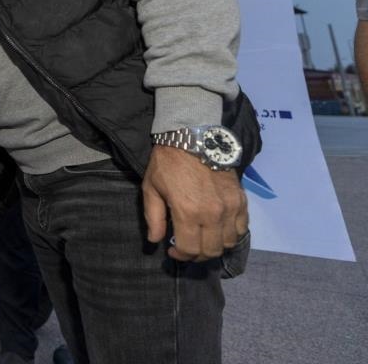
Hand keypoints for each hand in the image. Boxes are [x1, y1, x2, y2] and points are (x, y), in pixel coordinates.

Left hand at [142, 144, 247, 261]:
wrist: (193, 138)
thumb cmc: (167, 163)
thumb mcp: (151, 189)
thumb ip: (153, 218)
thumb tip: (155, 240)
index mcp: (188, 212)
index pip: (190, 249)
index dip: (180, 256)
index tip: (172, 251)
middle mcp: (213, 214)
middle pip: (211, 251)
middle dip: (197, 255)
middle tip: (188, 248)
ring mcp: (230, 208)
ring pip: (229, 243)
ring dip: (216, 246)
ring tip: (203, 239)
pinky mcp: (241, 200)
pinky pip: (242, 227)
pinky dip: (232, 234)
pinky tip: (219, 229)